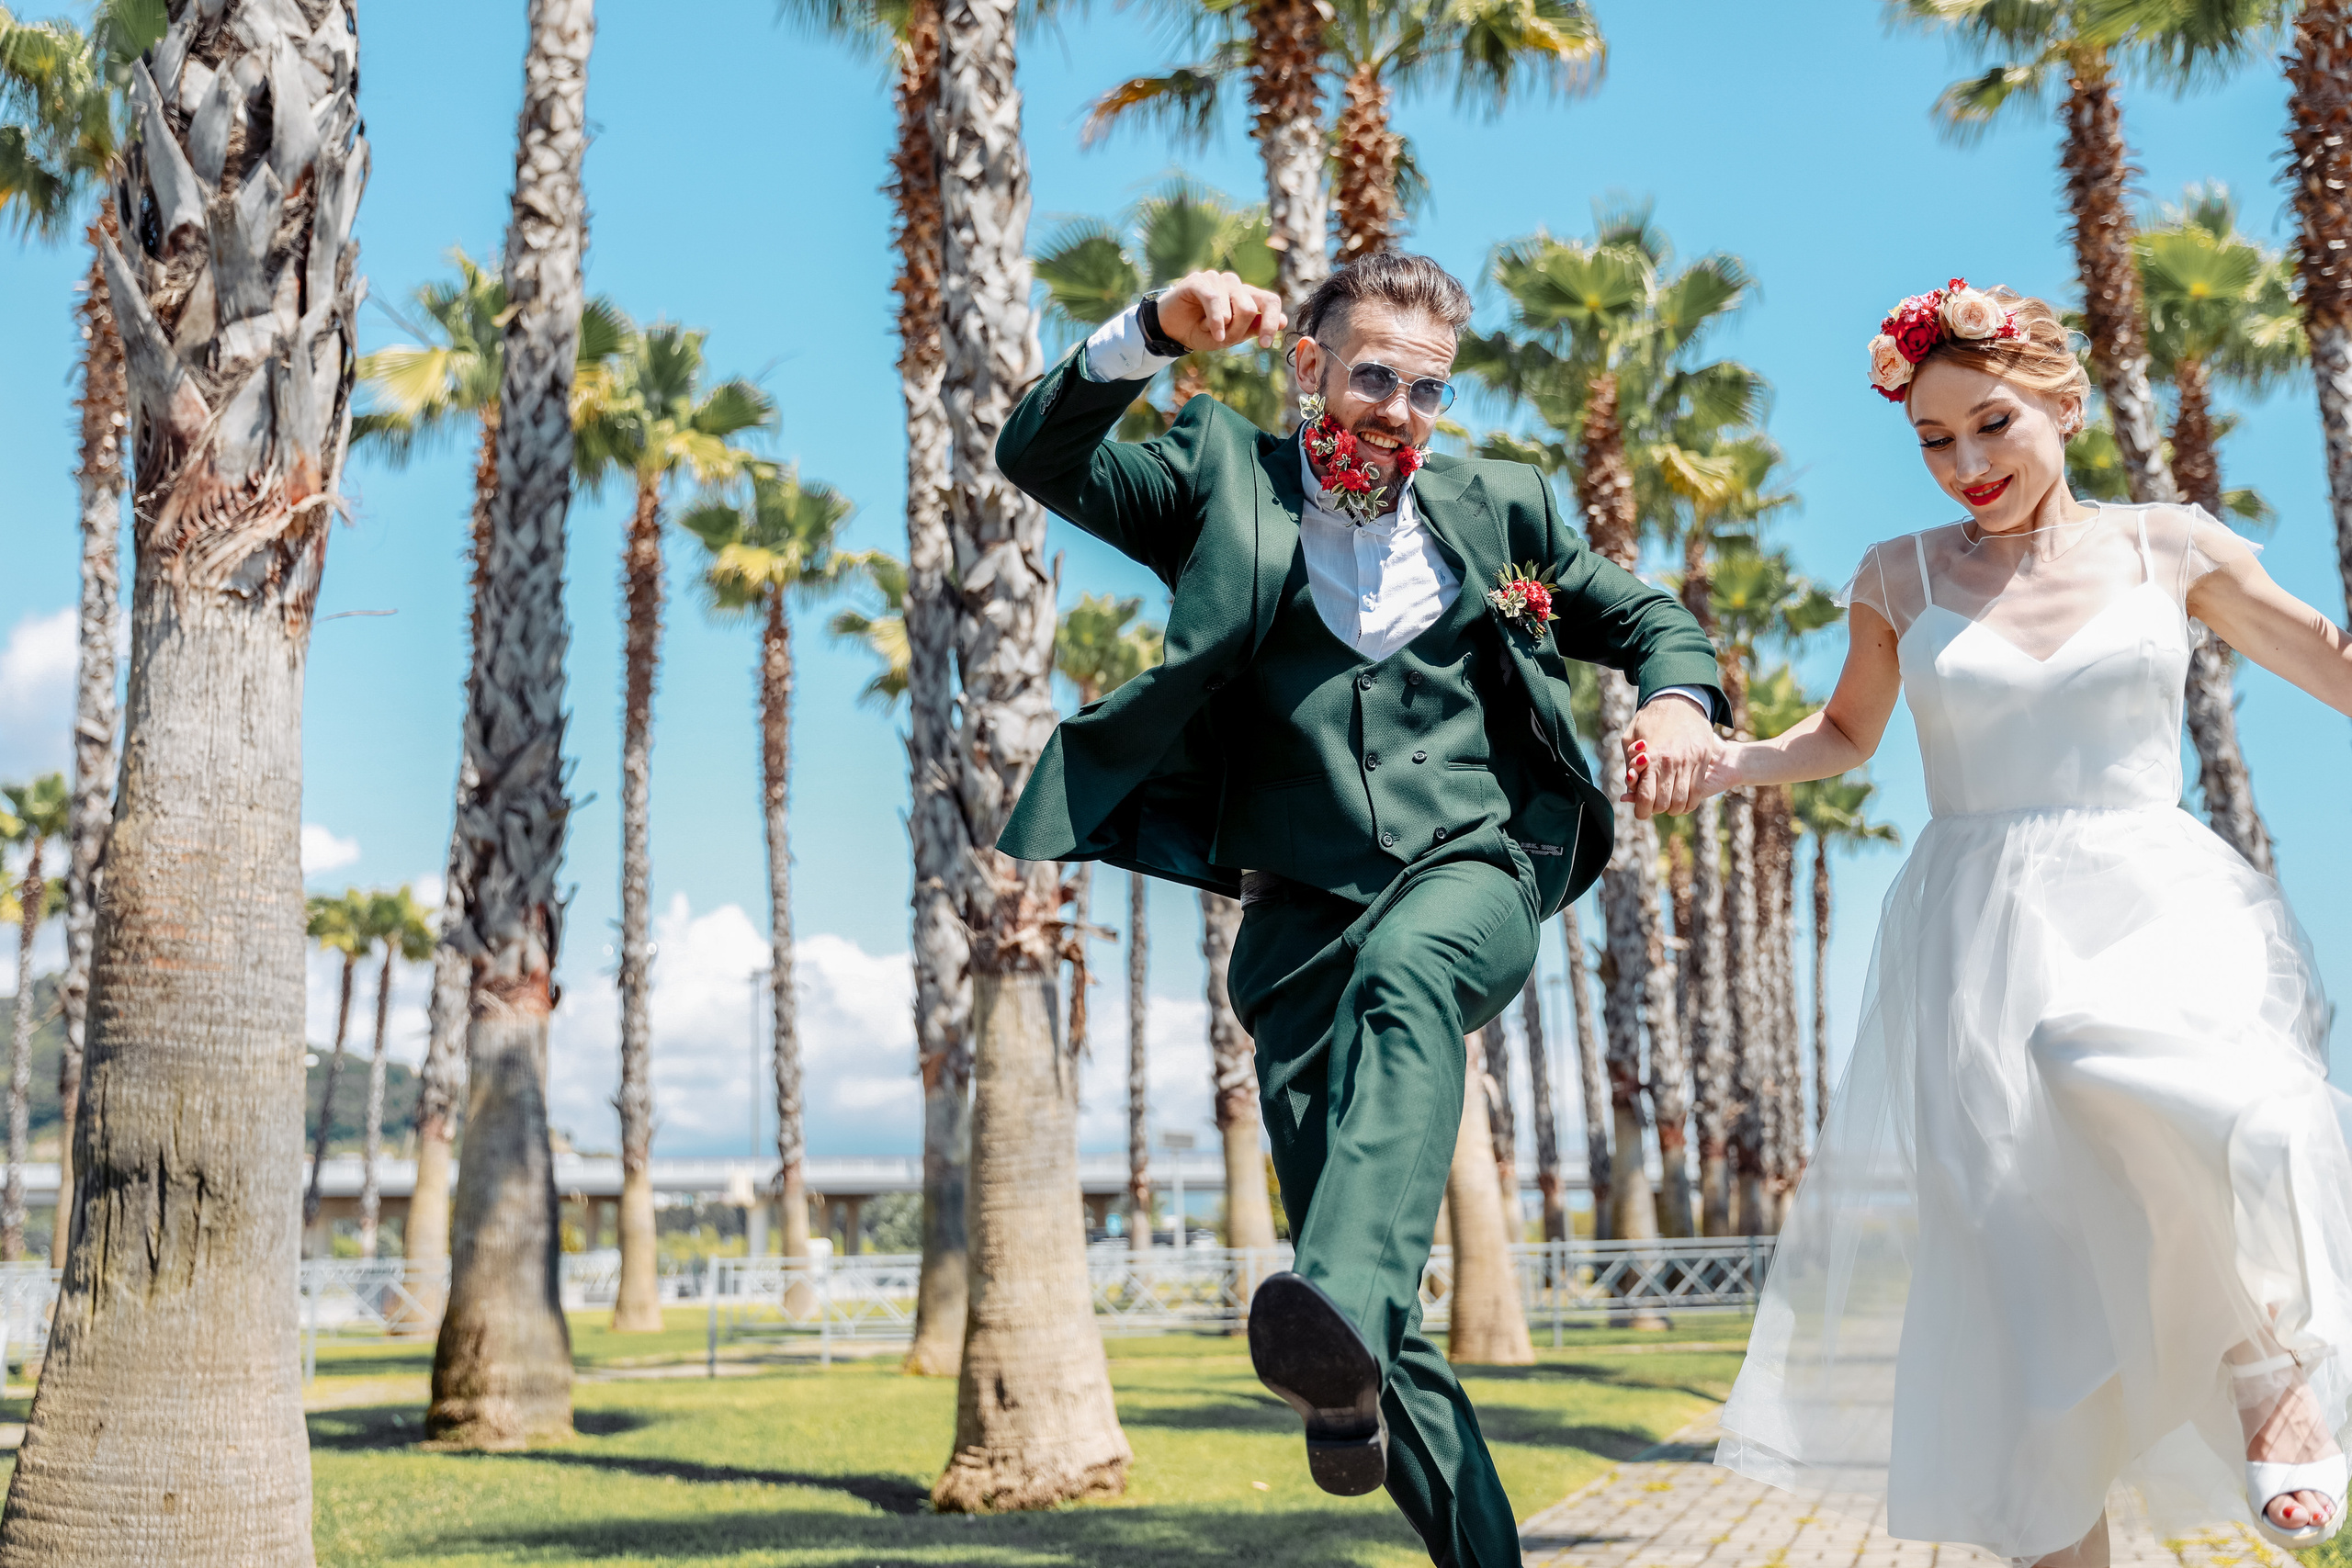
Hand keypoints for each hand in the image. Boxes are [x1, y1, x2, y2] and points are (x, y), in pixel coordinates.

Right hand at [1154, 270, 1285, 355]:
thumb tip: (1284, 321)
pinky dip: (1214, 320)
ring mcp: (1217, 279)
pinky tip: (1210, 332)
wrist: (1171, 331)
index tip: (1263, 344)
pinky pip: (1214, 299)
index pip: (1270, 301)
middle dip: (1238, 330)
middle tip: (1222, 337)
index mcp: (1246, 296)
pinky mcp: (1199, 280)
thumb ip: (1254, 328)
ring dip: (1221, 327)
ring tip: (1205, 328)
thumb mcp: (1230, 336)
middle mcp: (1235, 284)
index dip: (1271, 322)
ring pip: (1235, 305)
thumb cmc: (1201, 332)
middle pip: (1251, 307)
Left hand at [1624, 695, 1723, 820]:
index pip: (1645, 797)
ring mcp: (1689, 763)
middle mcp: (1671, 763)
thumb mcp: (1631, 737)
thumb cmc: (1651, 719)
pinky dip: (1688, 803)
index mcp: (1651, 757)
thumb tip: (1626, 794)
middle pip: (1663, 803)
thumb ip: (1629, 766)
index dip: (1641, 811)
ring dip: (1673, 809)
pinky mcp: (1702, 762)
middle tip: (1652, 806)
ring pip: (1681, 802)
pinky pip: (1696, 793)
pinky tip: (1681, 800)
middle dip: (1655, 810)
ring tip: (1667, 804)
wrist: (1681, 700)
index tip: (1640, 812)